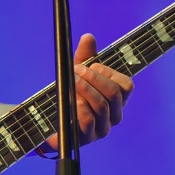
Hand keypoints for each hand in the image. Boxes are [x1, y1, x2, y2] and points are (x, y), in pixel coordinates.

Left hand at [42, 32, 133, 152]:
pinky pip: (89, 120)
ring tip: (70, 82)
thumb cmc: (69, 95)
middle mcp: (114, 115)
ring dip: (83, 89)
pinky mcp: (88, 138)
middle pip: (114, 94)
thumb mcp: (76, 74)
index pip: (126, 85)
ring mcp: (102, 128)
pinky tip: (70, 100)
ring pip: (101, 105)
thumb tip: (88, 37)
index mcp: (116, 100)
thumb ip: (84, 57)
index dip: (108, 73)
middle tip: (76, 70)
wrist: (49, 121)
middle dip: (94, 78)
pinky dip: (79, 106)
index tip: (91, 66)